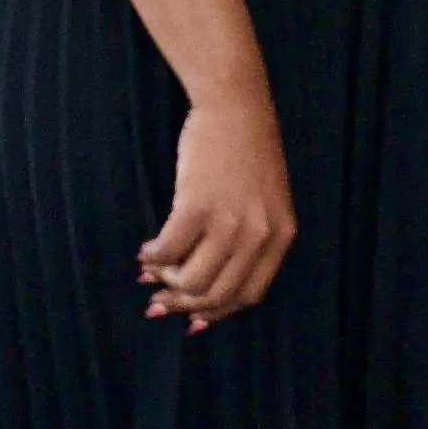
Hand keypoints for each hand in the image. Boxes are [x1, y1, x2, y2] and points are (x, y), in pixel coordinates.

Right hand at [141, 92, 294, 327]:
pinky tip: (146, 250)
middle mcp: (260, 234)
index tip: (190, 319)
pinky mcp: (198, 207)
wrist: (236, 109)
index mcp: (281, 236)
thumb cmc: (246, 156)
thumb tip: (198, 288)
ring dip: (165, 282)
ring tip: (152, 269)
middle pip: (216, 295)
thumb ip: (246, 243)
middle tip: (157, 302)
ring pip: (191, 281)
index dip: (215, 313)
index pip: (248, 295)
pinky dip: (152, 257)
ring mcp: (231, 222)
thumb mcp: (265, 204)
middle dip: (182, 304)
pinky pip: (168, 252)